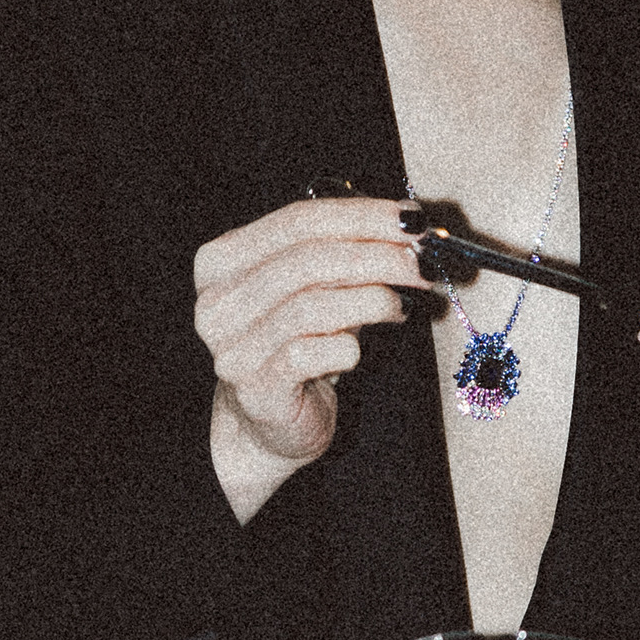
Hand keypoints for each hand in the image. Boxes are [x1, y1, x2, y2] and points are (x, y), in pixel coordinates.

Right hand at [195, 196, 429, 524]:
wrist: (272, 424)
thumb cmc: (298, 344)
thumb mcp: (316, 289)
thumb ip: (347, 254)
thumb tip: (411, 231)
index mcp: (222, 260)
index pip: (297, 220)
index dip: (362, 216)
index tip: (413, 220)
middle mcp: (217, 302)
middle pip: (307, 259)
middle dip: (377, 256)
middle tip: (423, 263)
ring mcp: (232, 347)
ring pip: (311, 306)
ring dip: (371, 299)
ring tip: (403, 305)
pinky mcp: (256, 389)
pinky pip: (312, 353)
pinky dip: (348, 346)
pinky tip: (360, 350)